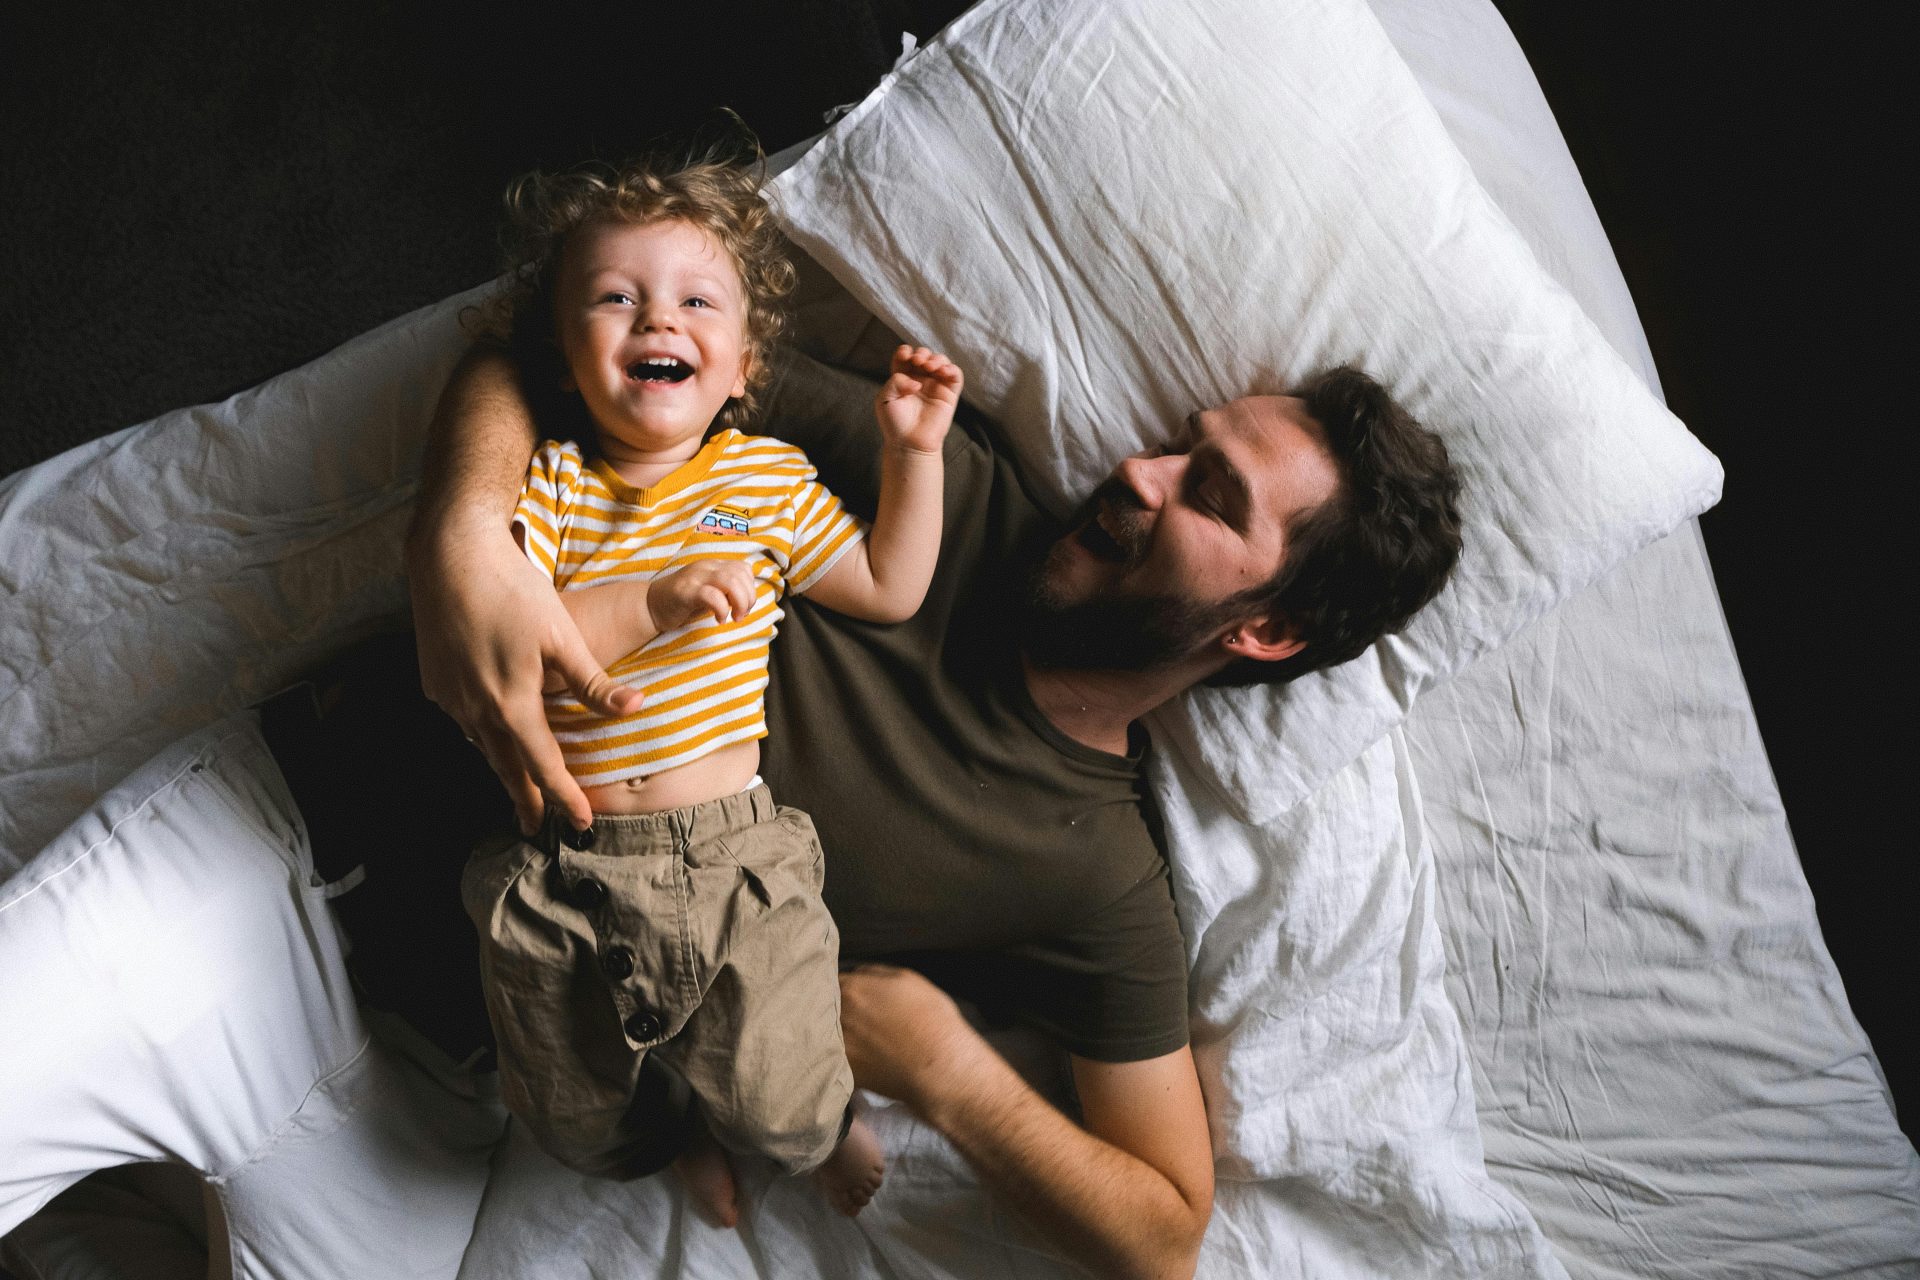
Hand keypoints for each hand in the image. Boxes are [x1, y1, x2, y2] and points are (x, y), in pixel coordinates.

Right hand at [410, 520, 639, 832]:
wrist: (451, 555)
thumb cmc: (515, 590)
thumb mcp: (563, 637)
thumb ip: (594, 683)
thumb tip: (636, 708)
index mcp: (511, 705)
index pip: (544, 766)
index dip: (564, 797)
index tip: (581, 823)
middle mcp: (475, 710)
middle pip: (505, 767)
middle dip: (525, 798)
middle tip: (536, 825)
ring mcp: (449, 697)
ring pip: (481, 743)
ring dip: (501, 765)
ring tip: (516, 782)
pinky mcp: (433, 681)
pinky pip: (462, 718)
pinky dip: (481, 732)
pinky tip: (490, 728)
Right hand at [646, 559, 757, 632]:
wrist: (649, 606)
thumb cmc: (682, 602)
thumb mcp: (709, 591)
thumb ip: (726, 589)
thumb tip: (749, 599)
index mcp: (713, 565)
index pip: (743, 568)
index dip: (750, 588)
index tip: (745, 607)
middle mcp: (706, 567)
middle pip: (740, 575)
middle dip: (748, 599)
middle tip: (741, 616)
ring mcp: (695, 577)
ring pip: (730, 582)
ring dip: (739, 603)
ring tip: (734, 618)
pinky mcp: (686, 591)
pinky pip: (712, 595)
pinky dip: (722, 609)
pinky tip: (719, 619)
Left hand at [838, 964, 988, 1115]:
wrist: (941, 1067)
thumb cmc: (932, 1019)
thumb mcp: (909, 979)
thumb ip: (874, 973)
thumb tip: (857, 974)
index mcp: (852, 989)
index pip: (829, 982)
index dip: (838, 988)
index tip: (845, 994)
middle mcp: (839, 1016)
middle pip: (823, 1008)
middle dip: (831, 1009)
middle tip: (851, 1017)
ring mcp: (840, 1046)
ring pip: (825, 1035)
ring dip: (833, 1034)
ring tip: (855, 1038)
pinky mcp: (846, 1073)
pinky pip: (834, 1062)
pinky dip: (840, 1059)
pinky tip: (858, 1059)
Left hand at [875, 345, 963, 454]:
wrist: (909, 443)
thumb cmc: (895, 423)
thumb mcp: (885, 398)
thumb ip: (896, 381)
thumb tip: (917, 382)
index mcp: (902, 378)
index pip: (906, 356)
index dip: (906, 351)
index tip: (905, 356)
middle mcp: (920, 379)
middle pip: (924, 355)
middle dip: (922, 353)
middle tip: (918, 361)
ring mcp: (935, 386)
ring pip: (941, 362)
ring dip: (937, 358)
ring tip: (930, 366)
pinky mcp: (949, 394)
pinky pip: (955, 375)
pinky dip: (952, 368)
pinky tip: (944, 370)